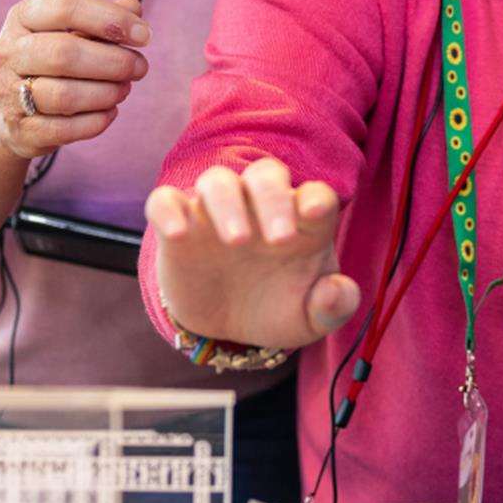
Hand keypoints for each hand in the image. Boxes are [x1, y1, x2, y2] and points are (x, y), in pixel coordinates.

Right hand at [0, 0, 148, 159]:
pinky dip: (96, 121)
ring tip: (124, 89)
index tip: (144, 35)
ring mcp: (9, 93)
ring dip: (106, 93)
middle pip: (64, 53)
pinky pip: (64, 129)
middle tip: (140, 68)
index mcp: (22, 17)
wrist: (5, 111)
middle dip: (114, 62)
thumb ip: (103, 17)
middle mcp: (9, 52)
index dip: (110, 19)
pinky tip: (110, 112)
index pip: (65, 6)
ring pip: (64, 95)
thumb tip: (133, 8)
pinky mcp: (20, 130)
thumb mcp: (69, 30)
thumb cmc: (49, 61)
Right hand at [145, 157, 360, 349]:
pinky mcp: (178, 227)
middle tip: (279, 240)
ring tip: (237, 241)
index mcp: (300, 223)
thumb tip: (337, 292)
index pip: (314, 194)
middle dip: (273, 199)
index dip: (317, 198)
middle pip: (266, 175)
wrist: (227, 326)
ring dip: (227, 203)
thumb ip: (333, 307)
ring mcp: (217, 214)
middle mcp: (259, 208)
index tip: (316, 210)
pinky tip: (177, 234)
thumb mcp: (310, 320)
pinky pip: (165, 201)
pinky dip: (168, 210)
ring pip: (217, 180)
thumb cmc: (276, 309)